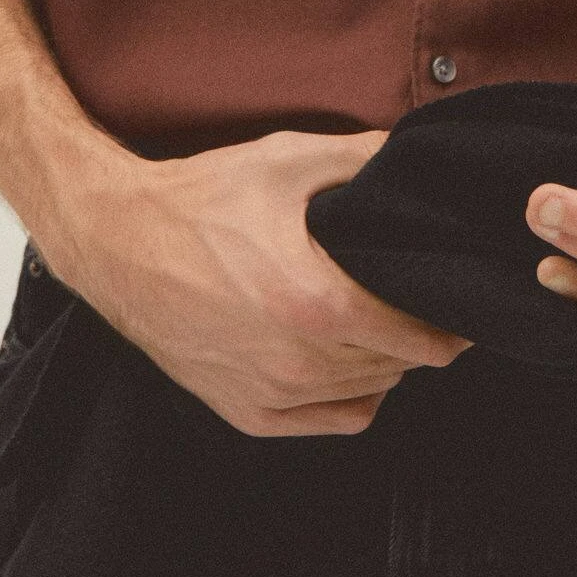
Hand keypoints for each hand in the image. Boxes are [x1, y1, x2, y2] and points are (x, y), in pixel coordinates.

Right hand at [44, 126, 471, 434]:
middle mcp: (296, 362)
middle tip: (421, 299)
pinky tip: (347, 357)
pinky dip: (353, 394)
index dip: (451, 319)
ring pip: (370, 394)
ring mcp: (269, 394)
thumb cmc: (201, 200)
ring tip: (383, 320)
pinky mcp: (246, 412)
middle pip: (400, 365)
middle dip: (420, 335)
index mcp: (316, 302)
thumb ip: (364, 158)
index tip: (459, 299)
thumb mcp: (287, 160)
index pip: (422, 337)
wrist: (117, 241)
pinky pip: (333, 420)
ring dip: (387, 363)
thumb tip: (417, 157)